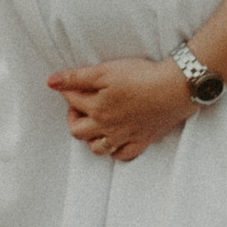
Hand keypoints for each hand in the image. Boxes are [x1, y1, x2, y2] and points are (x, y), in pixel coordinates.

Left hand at [49, 57, 194, 159]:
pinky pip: (123, 154)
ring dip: (91, 138)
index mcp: (96, 109)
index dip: (68, 89)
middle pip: (78, 131)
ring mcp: (124, 136)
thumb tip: (50, 82)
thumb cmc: (141, 77)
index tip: (72, 82)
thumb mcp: (105, 71)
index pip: (71, 101)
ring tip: (95, 123)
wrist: (176, 88)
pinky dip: (115, 150)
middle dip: (74, 118)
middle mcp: (107, 127)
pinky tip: (116, 140)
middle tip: (81, 105)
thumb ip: (76, 78)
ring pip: (98, 148)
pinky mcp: (142, 140)